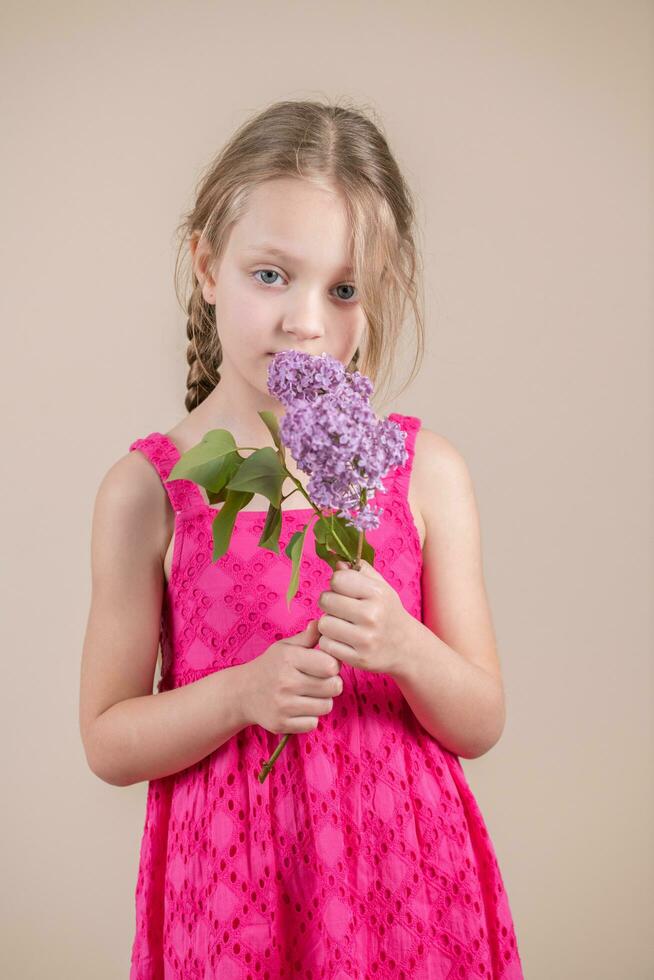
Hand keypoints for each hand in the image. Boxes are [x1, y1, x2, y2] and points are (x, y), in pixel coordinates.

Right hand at [242, 619, 343, 734]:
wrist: (242, 693)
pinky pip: (313, 723)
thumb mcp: (285, 647)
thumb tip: (322, 623)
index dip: (333, 665)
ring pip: (326, 706)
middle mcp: (285, 681)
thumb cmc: (270, 666)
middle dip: (331, 684)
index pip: (331, 665)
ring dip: (322, 701)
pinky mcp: (281, 724)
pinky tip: (299, 708)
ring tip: (309, 694)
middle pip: (333, 687)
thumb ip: (307, 637)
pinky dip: (310, 717)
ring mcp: (283, 705)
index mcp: (289, 658)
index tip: (324, 665)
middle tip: (319, 681)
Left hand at [316, 559, 411, 674]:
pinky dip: (330, 642)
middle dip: (329, 603)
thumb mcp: (381, 587)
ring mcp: (365, 639)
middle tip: (341, 609)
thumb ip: (360, 571)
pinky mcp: (358, 658)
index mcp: (377, 593)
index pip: (338, 579)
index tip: (345, 591)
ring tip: (342, 625)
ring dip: (328, 624)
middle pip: (326, 600)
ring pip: (323, 623)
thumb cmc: (388, 612)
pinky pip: (325, 644)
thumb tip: (337, 562)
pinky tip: (343, 640)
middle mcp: (372, 615)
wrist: (406, 647)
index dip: (337, 584)